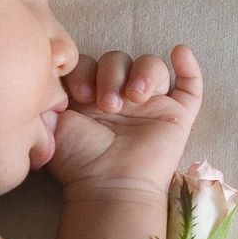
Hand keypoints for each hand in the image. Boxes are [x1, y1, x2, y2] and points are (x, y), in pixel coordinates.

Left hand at [45, 44, 202, 198]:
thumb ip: (48, 100)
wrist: (109, 185)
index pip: (89, 63)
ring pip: (151, 65)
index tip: (80, 94)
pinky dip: (189, 66)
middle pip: (119, 59)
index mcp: (90, 96)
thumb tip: (46, 80)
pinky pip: (190, 85)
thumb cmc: (79, 161)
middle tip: (107, 104)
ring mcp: (151, 104)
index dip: (84, 70)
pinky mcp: (177, 115)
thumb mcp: (53, 125)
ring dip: (143, 72)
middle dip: (111, 74)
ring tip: (135, 97)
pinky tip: (180, 53)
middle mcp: (120, 95)